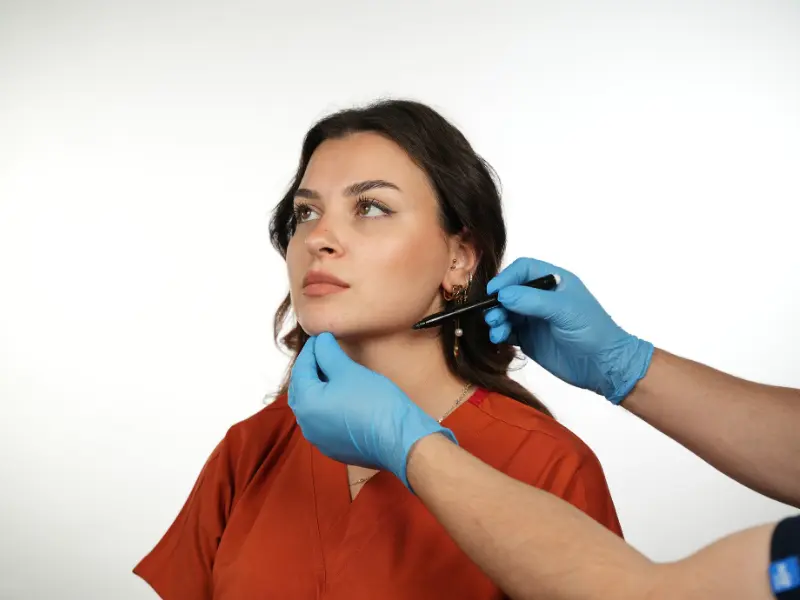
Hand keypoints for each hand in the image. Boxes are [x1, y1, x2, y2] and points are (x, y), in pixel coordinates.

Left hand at [288, 332, 456, 488]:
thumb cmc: (374, 402)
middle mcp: (306, 424)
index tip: (320, 337)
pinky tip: (340, 397)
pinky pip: (324, 422)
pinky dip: (327, 407)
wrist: (398, 439)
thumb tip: (321, 340)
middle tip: (322, 352)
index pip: (301, 369)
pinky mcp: (334, 448)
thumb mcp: (349, 371)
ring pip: (312, 407)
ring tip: (330, 372)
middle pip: (302, 389)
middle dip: (310, 369)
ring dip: (318, 389)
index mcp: (306, 403)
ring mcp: (319, 439)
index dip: (310, 350)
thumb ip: (329, 353)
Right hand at [484, 258, 653, 403]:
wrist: (603, 366)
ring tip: (496, 329)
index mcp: (554, 281)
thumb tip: (502, 295)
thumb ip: (532, 300)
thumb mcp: (564, 310)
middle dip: (497, 301)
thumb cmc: (592, 331)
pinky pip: (507, 331)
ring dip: (496, 318)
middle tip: (493, 315)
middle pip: (509, 290)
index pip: (523, 270)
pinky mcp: (529, 338)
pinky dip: (499, 333)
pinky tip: (500, 338)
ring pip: (505, 311)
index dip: (506, 278)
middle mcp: (541, 297)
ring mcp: (534, 318)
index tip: (494, 292)